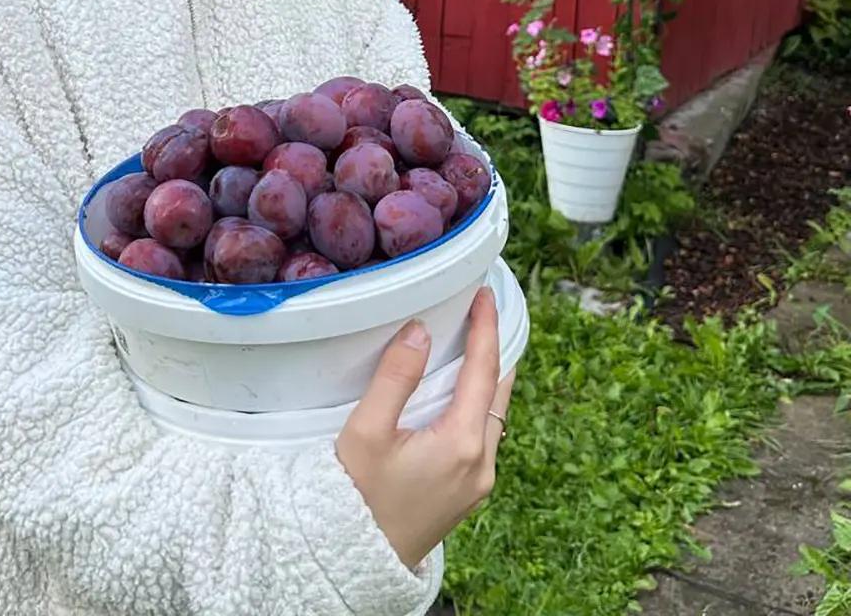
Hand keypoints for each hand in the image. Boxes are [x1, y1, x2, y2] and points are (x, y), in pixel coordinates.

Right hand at [335, 287, 513, 570]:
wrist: (356, 560)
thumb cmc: (355, 497)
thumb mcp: (367, 431)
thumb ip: (396, 376)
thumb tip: (421, 332)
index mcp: (461, 444)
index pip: (484, 370)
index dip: (485, 327)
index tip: (484, 295)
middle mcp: (481, 463)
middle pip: (499, 391)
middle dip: (494, 348)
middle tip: (483, 310)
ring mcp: (478, 482)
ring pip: (494, 414)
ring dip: (487, 376)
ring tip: (473, 341)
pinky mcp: (467, 492)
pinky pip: (482, 434)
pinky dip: (476, 402)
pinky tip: (459, 389)